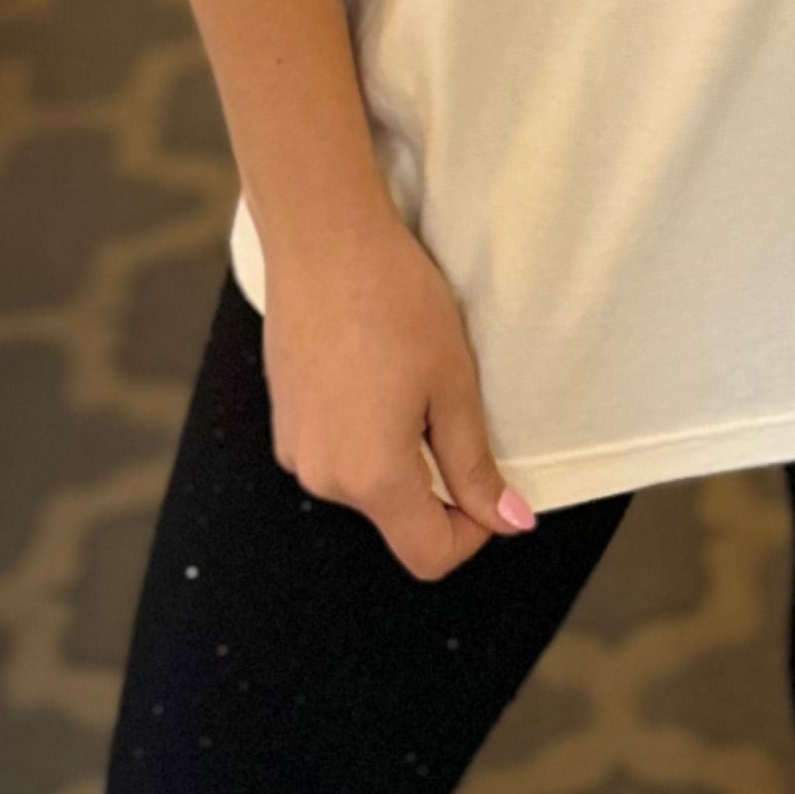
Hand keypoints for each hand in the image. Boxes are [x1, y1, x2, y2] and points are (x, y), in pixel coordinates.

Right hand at [258, 203, 535, 577]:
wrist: (322, 238)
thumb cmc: (395, 302)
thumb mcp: (453, 384)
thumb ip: (476, 466)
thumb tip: (509, 522)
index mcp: (372, 478)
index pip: (430, 555)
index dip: (474, 532)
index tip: (492, 482)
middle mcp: (324, 478)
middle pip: (398, 520)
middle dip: (437, 486)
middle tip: (453, 409)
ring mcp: (296, 451)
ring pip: (367, 487)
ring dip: (401, 457)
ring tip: (409, 382)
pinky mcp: (284, 424)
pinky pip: (338, 455)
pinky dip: (367, 436)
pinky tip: (375, 374)